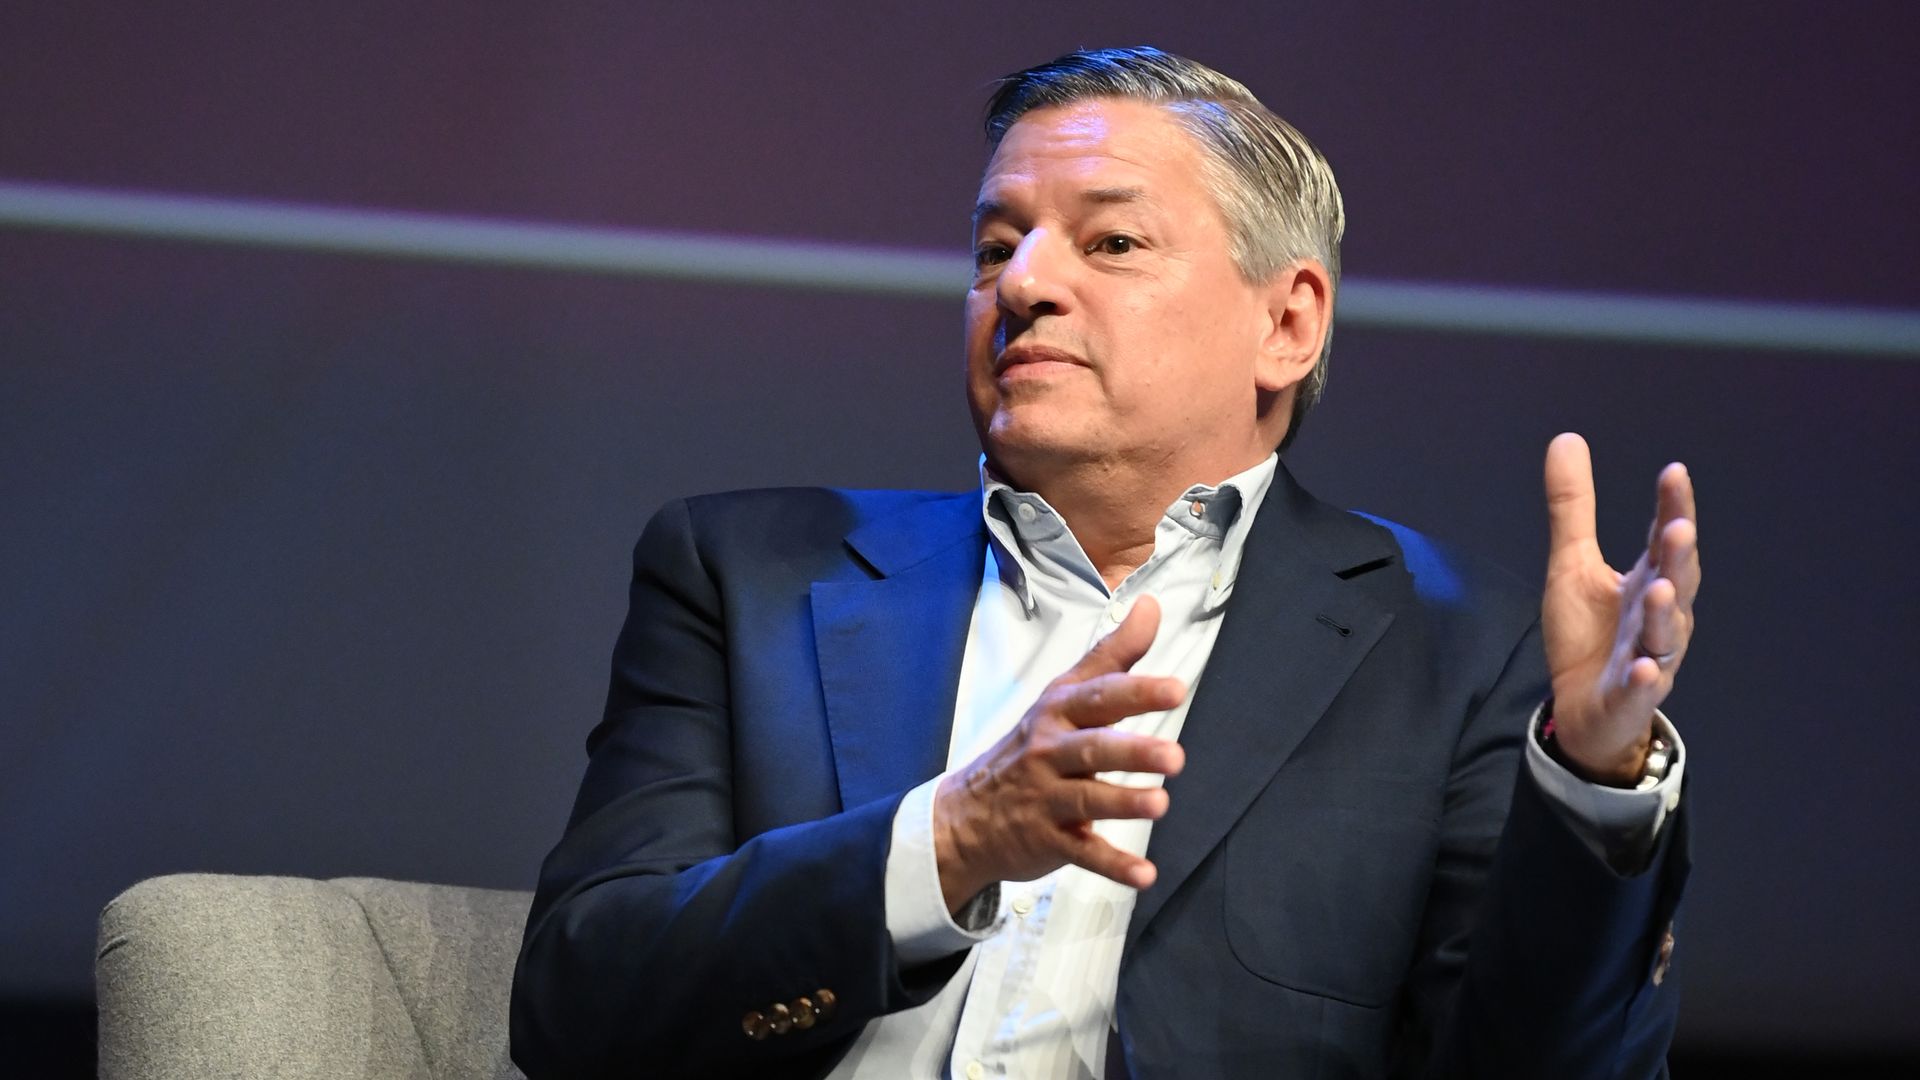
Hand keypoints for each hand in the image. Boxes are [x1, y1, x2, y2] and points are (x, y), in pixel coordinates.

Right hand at [932, 596, 1186, 911]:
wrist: (966, 814)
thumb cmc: (1031, 746)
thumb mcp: (1064, 695)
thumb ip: (1112, 655)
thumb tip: (1151, 606)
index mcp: (1058, 713)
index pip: (1098, 697)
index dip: (1135, 692)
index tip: (1175, 689)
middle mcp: (1050, 752)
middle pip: (1092, 749)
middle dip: (1131, 751)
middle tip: (1175, 757)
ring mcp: (1046, 798)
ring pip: (1087, 799)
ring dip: (1123, 803)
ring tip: (1160, 804)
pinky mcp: (1048, 840)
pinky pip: (1082, 854)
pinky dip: (1113, 866)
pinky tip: (1145, 875)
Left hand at [1541, 433, 1700, 784]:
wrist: (1584, 708)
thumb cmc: (1588, 633)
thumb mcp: (1572, 563)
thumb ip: (1572, 507)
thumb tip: (1566, 438)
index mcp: (1647, 580)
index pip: (1662, 538)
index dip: (1672, 508)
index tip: (1674, 473)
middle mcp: (1658, 616)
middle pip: (1675, 582)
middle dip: (1677, 556)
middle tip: (1677, 527)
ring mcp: (1648, 657)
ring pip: (1662, 634)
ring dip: (1664, 613)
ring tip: (1660, 588)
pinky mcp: (1629, 695)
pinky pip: (1640, 687)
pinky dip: (1643, 678)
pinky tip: (1643, 667)